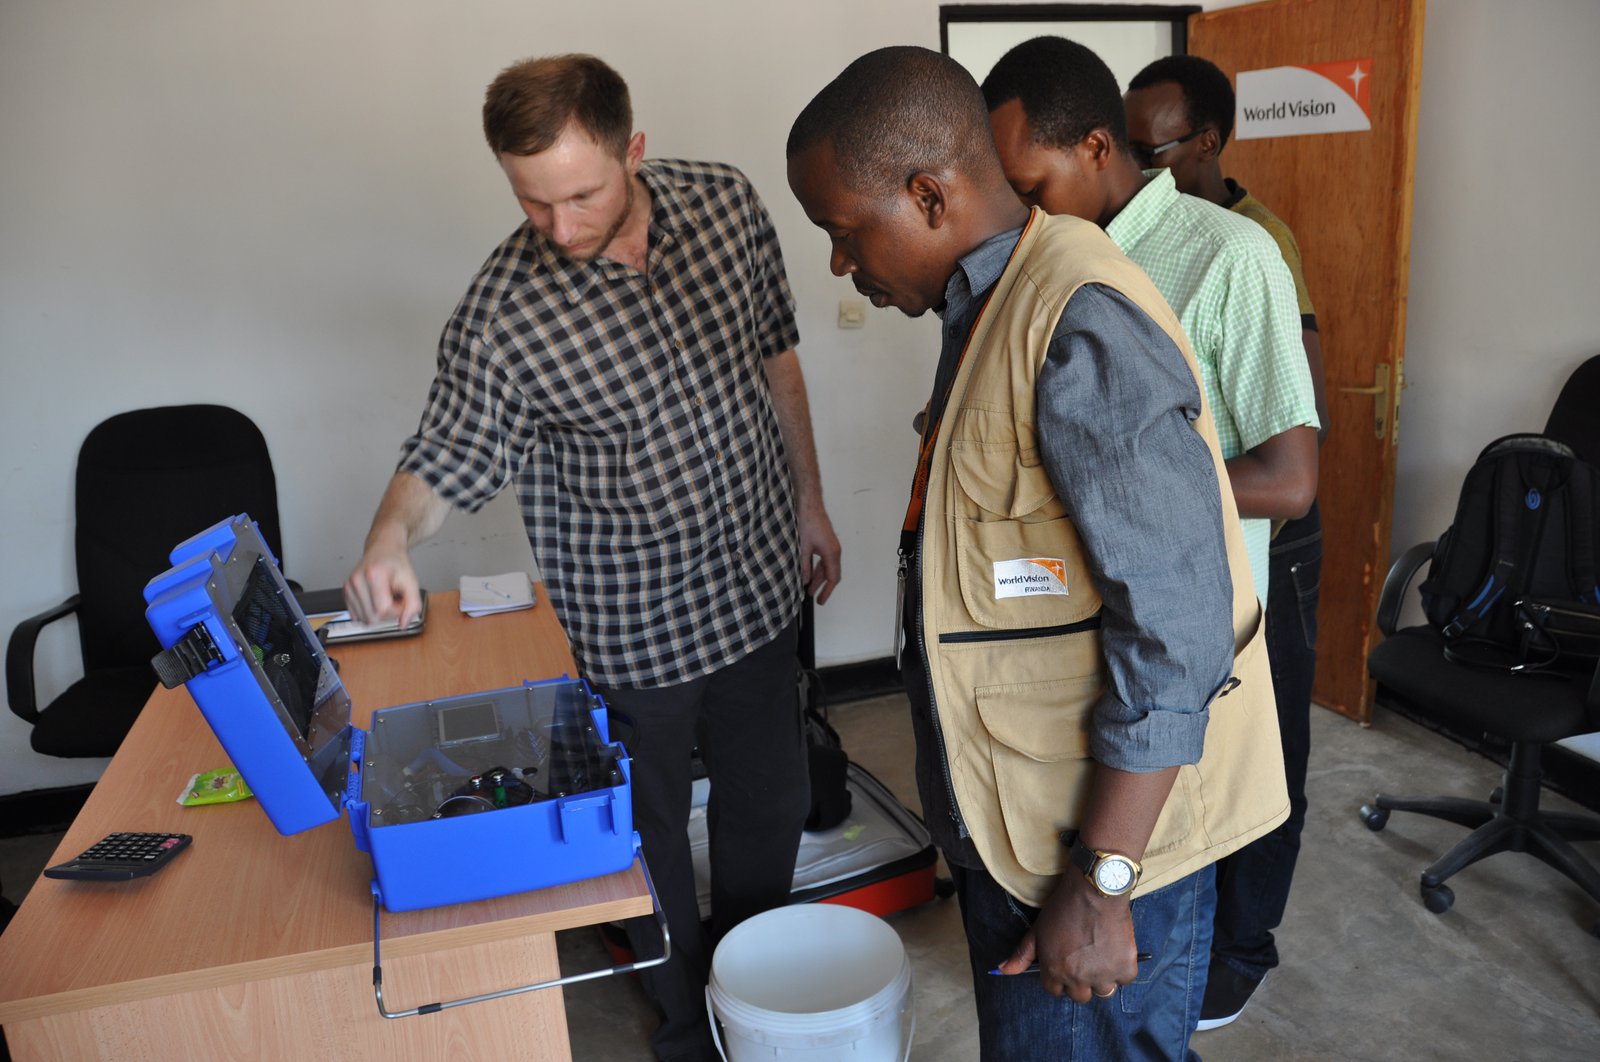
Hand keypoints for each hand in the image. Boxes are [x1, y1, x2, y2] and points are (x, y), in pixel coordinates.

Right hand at [343, 537, 422, 626]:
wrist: (384, 550)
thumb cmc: (396, 564)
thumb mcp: (411, 581)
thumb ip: (413, 604)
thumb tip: (404, 624)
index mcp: (373, 575)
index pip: (383, 610)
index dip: (397, 610)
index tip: (402, 599)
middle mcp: (356, 581)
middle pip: (372, 617)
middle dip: (388, 613)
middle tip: (395, 597)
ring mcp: (348, 588)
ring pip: (364, 620)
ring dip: (379, 614)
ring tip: (385, 597)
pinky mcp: (345, 594)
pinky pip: (358, 617)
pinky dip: (369, 612)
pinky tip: (375, 599)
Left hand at [796, 502, 841, 603]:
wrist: (809, 505)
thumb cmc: (808, 522)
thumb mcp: (803, 547)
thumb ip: (804, 565)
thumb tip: (804, 580)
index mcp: (832, 553)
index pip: (833, 578)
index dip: (827, 591)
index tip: (820, 601)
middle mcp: (834, 551)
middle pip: (831, 574)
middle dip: (822, 587)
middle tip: (816, 599)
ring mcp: (831, 546)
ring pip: (826, 567)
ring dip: (818, 578)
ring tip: (809, 589)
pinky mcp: (825, 543)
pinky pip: (824, 560)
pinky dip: (817, 569)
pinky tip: (809, 574)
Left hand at [994, 873, 1138, 1001]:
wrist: (1095, 889)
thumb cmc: (1064, 907)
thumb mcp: (1038, 929)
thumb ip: (1022, 954)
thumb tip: (1002, 971)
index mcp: (1055, 971)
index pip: (1054, 990)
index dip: (1059, 977)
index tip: (1066, 963)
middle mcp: (1078, 978)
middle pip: (1079, 996)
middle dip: (1080, 981)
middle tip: (1085, 959)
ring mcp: (1103, 975)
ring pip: (1103, 991)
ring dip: (1102, 978)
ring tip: (1101, 954)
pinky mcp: (1125, 967)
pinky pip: (1124, 979)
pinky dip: (1122, 968)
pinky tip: (1115, 949)